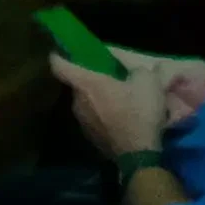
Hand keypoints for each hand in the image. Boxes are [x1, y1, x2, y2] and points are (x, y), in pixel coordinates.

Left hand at [49, 44, 202, 160]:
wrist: (138, 153)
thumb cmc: (140, 112)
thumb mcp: (147, 80)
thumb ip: (134, 69)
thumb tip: (130, 69)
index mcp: (86, 84)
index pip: (59, 66)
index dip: (57, 56)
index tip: (59, 51)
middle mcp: (77, 102)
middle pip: (77, 84)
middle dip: (90, 79)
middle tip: (108, 76)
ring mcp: (81, 121)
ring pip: (85, 102)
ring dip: (97, 98)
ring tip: (118, 98)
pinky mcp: (89, 137)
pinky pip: (93, 118)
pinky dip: (102, 114)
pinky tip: (120, 117)